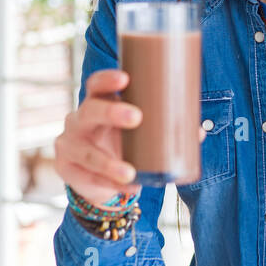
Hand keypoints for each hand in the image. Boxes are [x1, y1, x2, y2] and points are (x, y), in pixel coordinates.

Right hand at [53, 69, 205, 208]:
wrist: (96, 177)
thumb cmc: (122, 143)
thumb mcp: (138, 133)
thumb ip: (165, 129)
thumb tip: (199, 131)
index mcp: (97, 103)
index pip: (96, 85)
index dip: (107, 79)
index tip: (126, 78)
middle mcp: (79, 120)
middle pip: (89, 110)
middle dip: (111, 112)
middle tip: (137, 117)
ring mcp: (69, 145)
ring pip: (88, 153)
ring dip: (109, 163)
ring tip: (130, 172)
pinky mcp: (67, 169)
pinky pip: (88, 178)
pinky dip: (109, 184)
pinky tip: (126, 187)